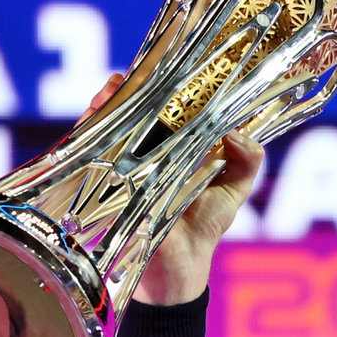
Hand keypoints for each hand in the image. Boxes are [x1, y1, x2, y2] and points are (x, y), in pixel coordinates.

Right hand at [77, 73, 266, 306]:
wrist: (175, 272)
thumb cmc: (204, 228)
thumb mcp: (233, 192)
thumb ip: (246, 162)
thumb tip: (236, 133)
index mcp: (180, 145)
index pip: (171, 104)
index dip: (169, 81)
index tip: (172, 64)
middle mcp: (149, 148)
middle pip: (136, 105)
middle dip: (133, 85)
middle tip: (134, 74)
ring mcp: (123, 161)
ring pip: (110, 120)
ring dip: (108, 100)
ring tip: (113, 88)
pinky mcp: (102, 179)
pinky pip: (90, 146)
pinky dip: (91, 125)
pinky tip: (97, 110)